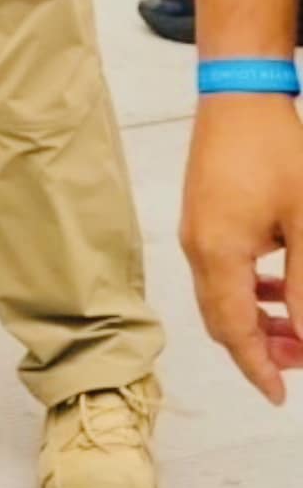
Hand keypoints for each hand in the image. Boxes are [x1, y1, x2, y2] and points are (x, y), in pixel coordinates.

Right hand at [181, 95, 302, 402]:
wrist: (240, 92)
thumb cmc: (273, 148)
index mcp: (218, 253)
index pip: (234, 331)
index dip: (258, 368)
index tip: (278, 396)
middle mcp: (197, 246)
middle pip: (222, 319)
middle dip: (260, 347)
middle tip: (298, 360)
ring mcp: (196, 229)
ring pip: (221, 295)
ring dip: (256, 318)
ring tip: (294, 325)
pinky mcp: (202, 213)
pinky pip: (220, 267)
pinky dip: (248, 288)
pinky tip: (278, 283)